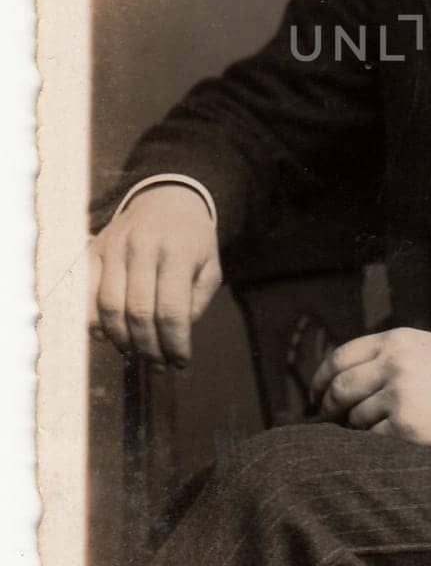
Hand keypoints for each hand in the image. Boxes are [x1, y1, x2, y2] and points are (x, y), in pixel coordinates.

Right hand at [88, 185, 221, 367]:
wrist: (168, 199)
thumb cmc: (193, 241)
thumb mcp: (210, 267)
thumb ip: (195, 303)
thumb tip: (172, 338)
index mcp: (178, 251)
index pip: (172, 310)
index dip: (175, 343)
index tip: (181, 362)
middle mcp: (143, 247)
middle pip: (138, 313)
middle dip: (149, 348)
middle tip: (159, 365)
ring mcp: (114, 247)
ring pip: (108, 306)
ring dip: (122, 340)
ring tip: (137, 354)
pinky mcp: (93, 250)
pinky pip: (85, 294)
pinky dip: (92, 321)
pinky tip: (108, 336)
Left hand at [310, 327, 430, 450]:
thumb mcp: (423, 347)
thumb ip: (386, 353)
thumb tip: (341, 377)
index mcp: (396, 340)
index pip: (340, 356)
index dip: (321, 377)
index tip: (316, 393)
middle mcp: (394, 363)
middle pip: (340, 387)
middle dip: (329, 405)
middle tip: (328, 417)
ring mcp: (399, 395)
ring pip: (355, 416)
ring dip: (356, 426)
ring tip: (372, 427)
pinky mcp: (406, 425)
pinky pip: (372, 437)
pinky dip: (374, 441)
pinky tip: (388, 438)